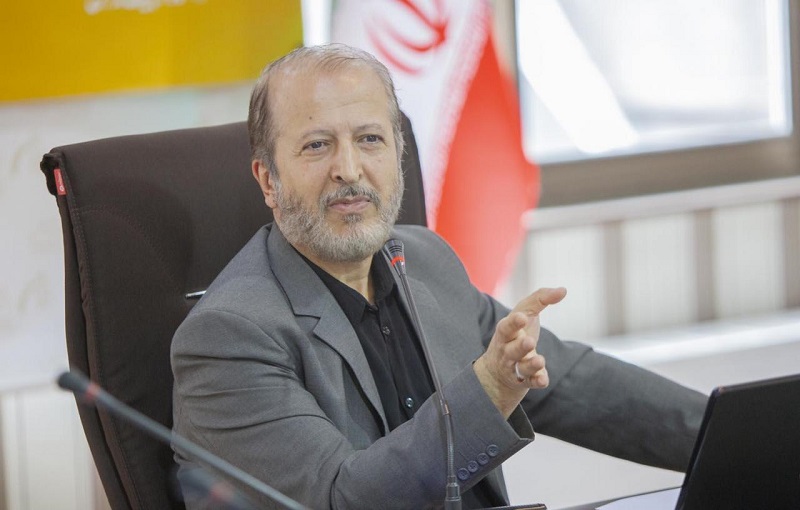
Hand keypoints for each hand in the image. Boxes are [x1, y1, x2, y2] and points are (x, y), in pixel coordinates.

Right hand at [473, 287, 566, 417]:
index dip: (513, 323)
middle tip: (530, 341)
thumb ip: (540, 299)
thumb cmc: (516, 333)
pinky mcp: (524, 381)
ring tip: (540, 360)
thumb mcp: (524, 313)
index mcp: (506, 333)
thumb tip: (563, 290)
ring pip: (522, 368)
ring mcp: (515, 367)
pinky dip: (536, 381)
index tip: (521, 318)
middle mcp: (507, 351)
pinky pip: (530, 383)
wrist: (498, 370)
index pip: (506, 327)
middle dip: (520, 346)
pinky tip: (543, 380)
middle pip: (511, 350)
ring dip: (531, 365)